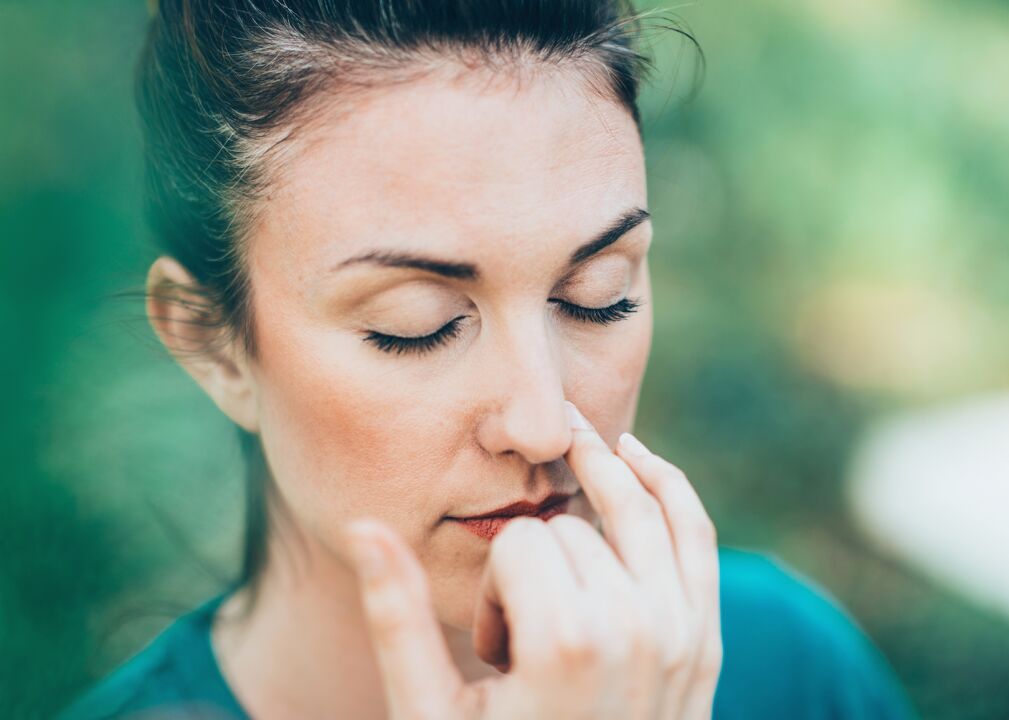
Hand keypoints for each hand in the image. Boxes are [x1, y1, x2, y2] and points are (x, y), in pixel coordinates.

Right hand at [342, 400, 721, 718]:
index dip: (491, 589)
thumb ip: (398, 618)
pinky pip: (696, 533)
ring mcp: (680, 632)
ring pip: (637, 506)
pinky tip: (636, 456)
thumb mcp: (430, 714)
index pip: (517, 545)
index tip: (494, 653)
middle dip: (535, 569)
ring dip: (598, 478)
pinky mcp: (704, 639)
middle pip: (568, 529)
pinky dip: (669, 484)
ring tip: (571, 449)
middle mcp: (635, 628)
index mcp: (567, 644)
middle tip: (524, 641)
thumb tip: (365, 525)